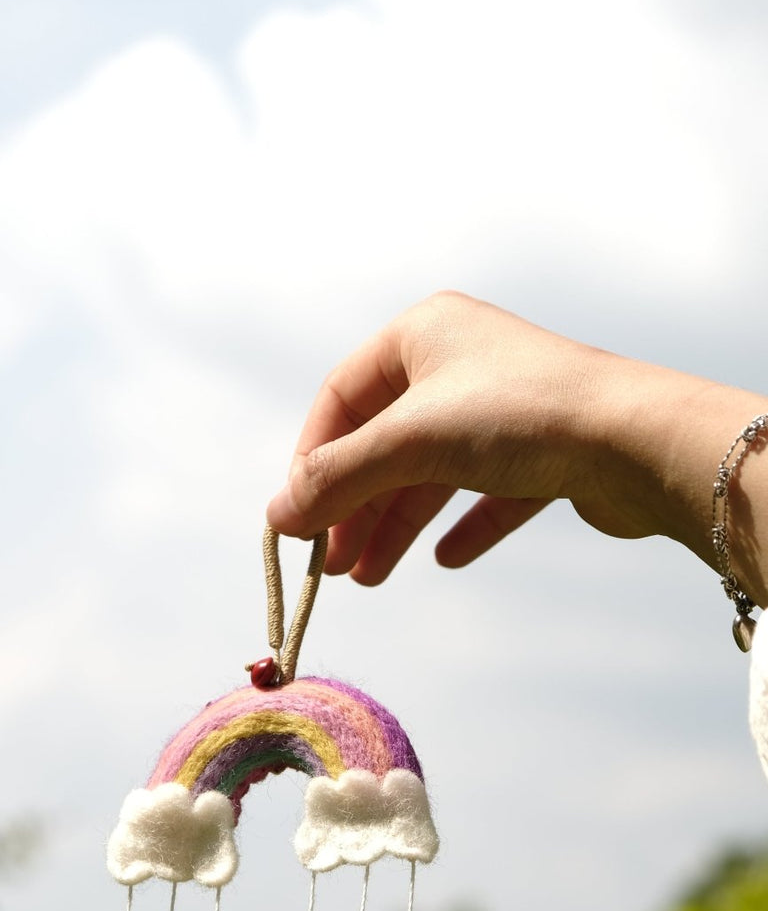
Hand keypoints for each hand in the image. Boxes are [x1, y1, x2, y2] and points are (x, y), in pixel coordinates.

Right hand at [267, 292, 767, 598]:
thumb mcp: (408, 442)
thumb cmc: (518, 416)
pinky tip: (446, 558)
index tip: (296, 519)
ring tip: (369, 578)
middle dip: (355, 505)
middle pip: (385, 441)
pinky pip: (489, 492)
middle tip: (331, 566)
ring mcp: (507, 406)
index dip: (313, 459)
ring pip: (433, 471)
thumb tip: (276, 518)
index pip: (342, 397)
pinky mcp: (547, 451)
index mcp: (424, 332)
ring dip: (397, 524)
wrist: (635, 440)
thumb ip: (337, 480)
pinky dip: (462, 525)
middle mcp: (464, 360)